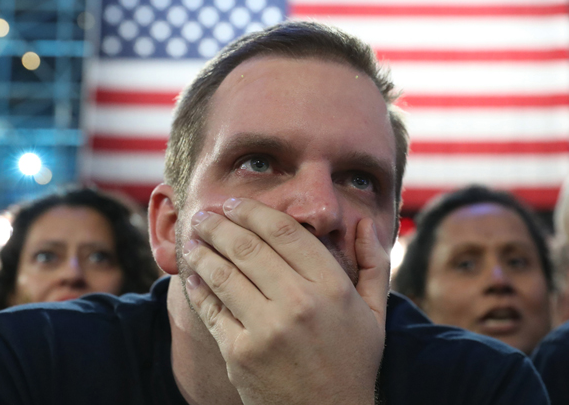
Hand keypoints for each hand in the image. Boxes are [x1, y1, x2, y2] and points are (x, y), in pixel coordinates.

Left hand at [182, 198, 389, 404]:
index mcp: (333, 288)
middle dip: (220, 224)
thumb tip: (364, 224)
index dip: (254, 212)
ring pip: (224, 274)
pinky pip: (212, 310)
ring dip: (202, 250)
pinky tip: (192, 276)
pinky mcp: (240, 354)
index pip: (285, 232)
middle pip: (248, 247)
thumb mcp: (375, 314)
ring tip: (193, 239)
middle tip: (204, 214)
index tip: (236, 204)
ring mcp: (266, 329)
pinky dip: (198, 288)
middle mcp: (299, 303)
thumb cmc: (352, 363)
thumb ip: (373, 265)